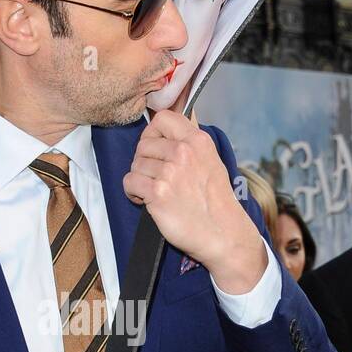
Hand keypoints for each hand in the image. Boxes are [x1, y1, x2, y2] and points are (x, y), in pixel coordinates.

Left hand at [124, 108, 266, 294]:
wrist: (222, 233)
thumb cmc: (215, 201)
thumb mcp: (210, 161)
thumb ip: (188, 145)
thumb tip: (161, 135)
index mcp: (198, 140)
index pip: (162, 118)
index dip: (152, 134)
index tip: (155, 149)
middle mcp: (183, 152)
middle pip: (143, 145)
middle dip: (145, 162)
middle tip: (156, 178)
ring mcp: (169, 172)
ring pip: (135, 165)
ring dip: (140, 179)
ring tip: (156, 192)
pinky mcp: (157, 193)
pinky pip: (129, 182)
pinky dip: (134, 193)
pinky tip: (147, 200)